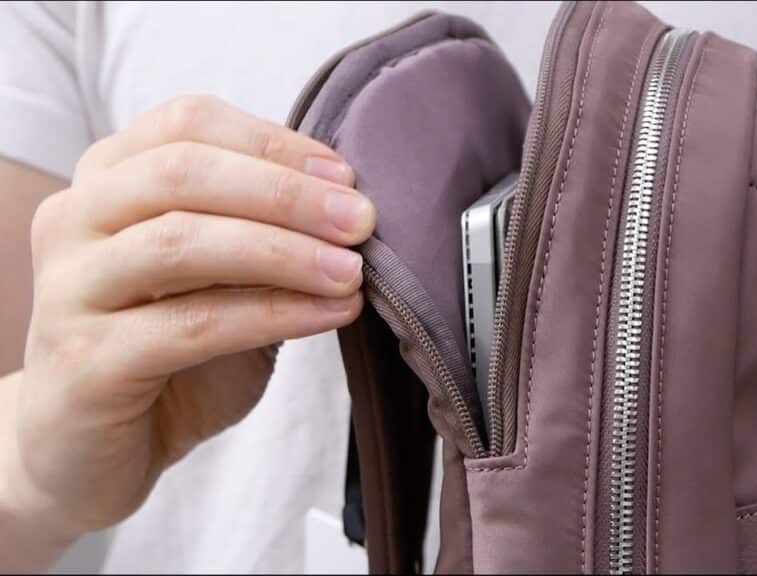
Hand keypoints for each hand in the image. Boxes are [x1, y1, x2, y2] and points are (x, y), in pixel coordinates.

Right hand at [6, 95, 373, 544]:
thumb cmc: (166, 355)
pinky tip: (329, 315)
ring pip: (181, 242)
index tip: (345, 178)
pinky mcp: (84, 363)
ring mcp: (68, 290)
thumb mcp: (222, 281)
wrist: (90, 455)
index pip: (187, 123)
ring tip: (352, 272)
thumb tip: (351, 210)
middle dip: (286, 193)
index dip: (274, 143)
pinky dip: (272, 315)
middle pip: (182, 172)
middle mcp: (74, 221)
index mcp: (106, 180)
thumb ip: (263, 236)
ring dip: (284, 252)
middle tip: (361, 221)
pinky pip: (191, 326)